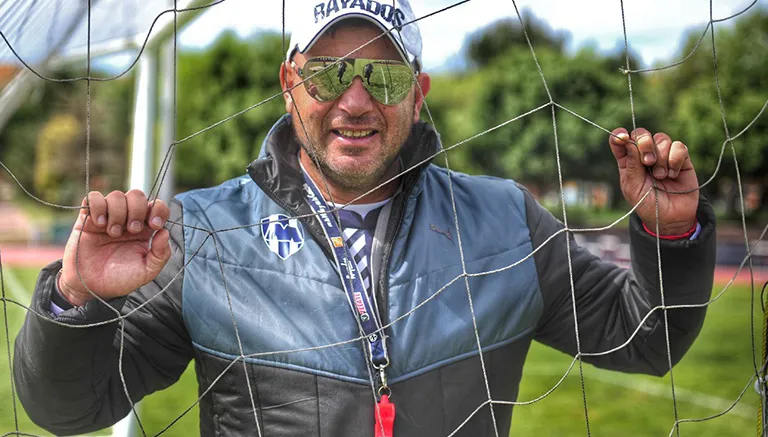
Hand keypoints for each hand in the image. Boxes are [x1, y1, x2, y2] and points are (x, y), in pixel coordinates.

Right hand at [58, 190, 171, 306]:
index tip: (154, 225)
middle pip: (136, 195)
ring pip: (116, 195)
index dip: (158, 209)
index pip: (156, 206)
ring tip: (113, 233)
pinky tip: (99, 224)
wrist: (91, 287)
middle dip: (137, 210)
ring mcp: (108, 217)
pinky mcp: (87, 218)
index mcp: (145, 229)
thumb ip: (160, 254)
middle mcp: (128, 219)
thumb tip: (165, 232)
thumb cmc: (120, 279)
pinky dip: (98, 207)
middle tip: (132, 230)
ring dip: (117, 213)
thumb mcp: (146, 272)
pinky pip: (93, 198)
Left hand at [609, 128, 698, 234]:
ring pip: (661, 138)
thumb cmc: (647, 204)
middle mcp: (644, 155)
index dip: (619, 135)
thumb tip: (628, 141)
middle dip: (644, 144)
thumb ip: (631, 164)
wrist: (671, 217)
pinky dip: (675, 159)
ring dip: (661, 157)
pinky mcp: (681, 159)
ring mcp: (663, 155)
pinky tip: (673, 174)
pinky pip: (679, 146)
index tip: (621, 137)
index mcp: (628, 162)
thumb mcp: (633, 187)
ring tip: (662, 176)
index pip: (620, 141)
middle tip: (648, 162)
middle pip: (641, 134)